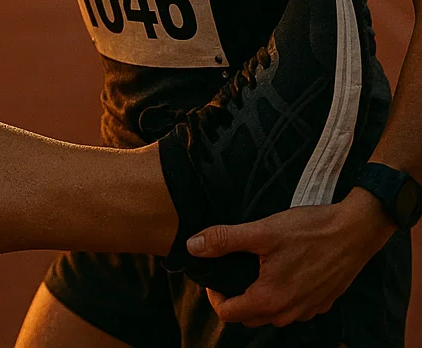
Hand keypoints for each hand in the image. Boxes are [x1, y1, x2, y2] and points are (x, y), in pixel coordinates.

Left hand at [187, 189, 396, 326]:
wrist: (355, 231)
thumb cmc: (308, 230)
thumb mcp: (261, 231)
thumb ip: (224, 240)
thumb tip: (193, 246)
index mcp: (270, 299)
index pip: (229, 314)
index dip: (215, 296)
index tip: (214, 275)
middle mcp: (289, 313)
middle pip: (249, 317)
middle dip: (235, 299)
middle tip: (230, 270)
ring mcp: (308, 310)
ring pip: (272, 315)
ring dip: (258, 298)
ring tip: (253, 268)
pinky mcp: (322, 302)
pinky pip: (293, 307)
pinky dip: (281, 295)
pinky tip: (281, 269)